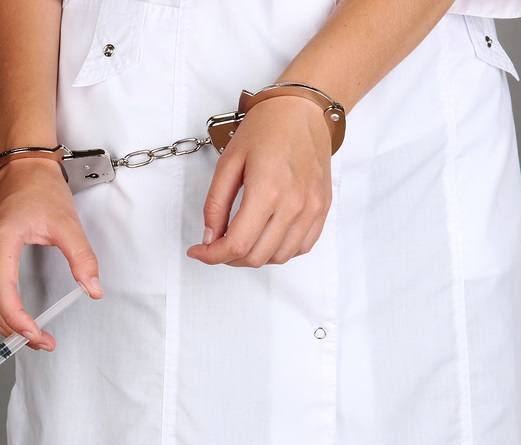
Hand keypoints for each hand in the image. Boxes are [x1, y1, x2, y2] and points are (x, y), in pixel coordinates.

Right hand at [0, 158, 103, 350]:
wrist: (23, 167)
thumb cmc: (42, 190)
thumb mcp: (68, 223)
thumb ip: (82, 258)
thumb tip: (92, 289)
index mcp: (1, 239)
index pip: (1, 290)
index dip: (16, 318)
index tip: (36, 334)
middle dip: (12, 328)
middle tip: (40, 342)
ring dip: (0, 323)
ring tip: (28, 337)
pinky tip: (12, 319)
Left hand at [186, 96, 332, 266]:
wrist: (302, 111)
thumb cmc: (266, 128)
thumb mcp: (228, 162)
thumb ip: (215, 204)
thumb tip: (209, 237)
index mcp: (267, 190)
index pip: (237, 244)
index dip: (212, 255)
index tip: (199, 251)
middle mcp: (294, 205)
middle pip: (256, 257)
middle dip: (228, 258)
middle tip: (216, 244)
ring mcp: (312, 210)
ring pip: (278, 257)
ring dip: (254, 256)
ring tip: (240, 239)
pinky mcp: (322, 210)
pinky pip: (300, 248)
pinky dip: (278, 250)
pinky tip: (265, 235)